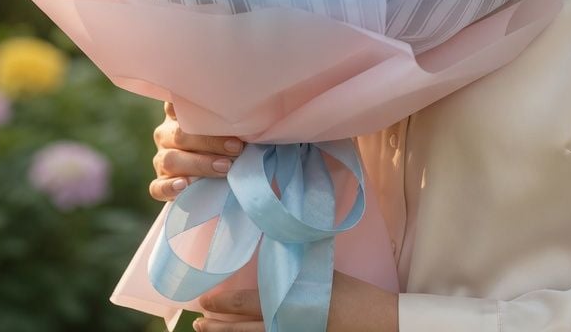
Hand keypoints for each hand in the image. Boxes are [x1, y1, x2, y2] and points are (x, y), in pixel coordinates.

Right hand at [149, 101, 245, 200]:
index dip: (188, 105)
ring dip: (199, 164)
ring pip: (171, 160)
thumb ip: (226, 121)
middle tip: (236, 148)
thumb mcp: (225, 127)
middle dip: (210, 142)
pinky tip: (184, 185)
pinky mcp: (159, 183)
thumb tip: (246, 117)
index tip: (212, 107)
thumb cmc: (226, 142)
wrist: (217, 173)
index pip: (175, 104)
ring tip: (224, 167)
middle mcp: (166, 134)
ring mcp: (160, 158)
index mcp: (179, 115)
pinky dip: (170, 187)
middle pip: (180, 135)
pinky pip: (158, 187)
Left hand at [194, 271, 397, 331]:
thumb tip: (275, 246)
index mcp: (288, 301)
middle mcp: (284, 323)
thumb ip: (294, 262)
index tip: (204, 301)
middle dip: (218, 325)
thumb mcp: (318, 270)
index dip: (223, 304)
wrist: (373, 320)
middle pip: (242, 329)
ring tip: (206, 331)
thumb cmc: (349, 292)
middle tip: (197, 321)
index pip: (247, 305)